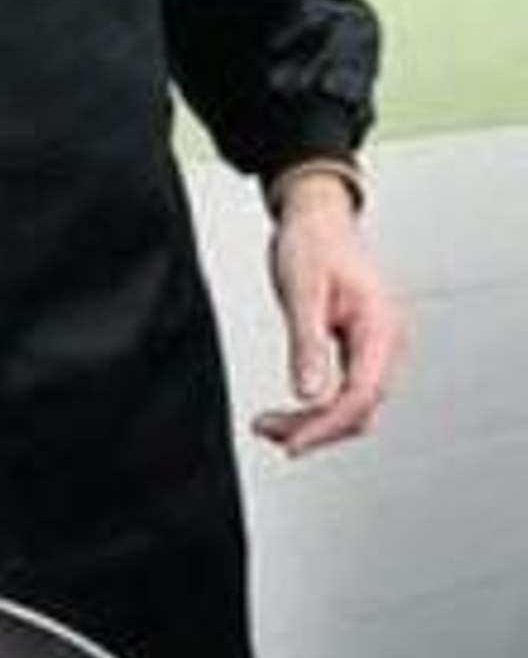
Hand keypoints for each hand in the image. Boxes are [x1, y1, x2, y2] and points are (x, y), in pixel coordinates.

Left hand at [253, 171, 403, 456]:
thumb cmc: (314, 240)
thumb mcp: (302, 291)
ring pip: (354, 402)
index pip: (362, 393)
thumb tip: (309, 395)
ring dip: (316, 420)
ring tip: (271, 425)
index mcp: (381, 325)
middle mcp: (386, 340)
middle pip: (360, 406)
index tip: (294, 443)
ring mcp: (376, 345)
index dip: (327, 425)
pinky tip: (292, 409)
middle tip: (270, 432)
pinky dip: (319, 403)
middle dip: (317, 427)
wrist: (318, 214)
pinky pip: (346, 387)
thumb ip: (307, 345)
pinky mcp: (360, 346)